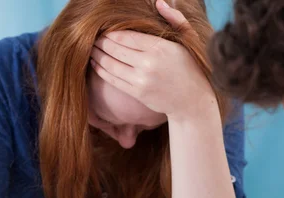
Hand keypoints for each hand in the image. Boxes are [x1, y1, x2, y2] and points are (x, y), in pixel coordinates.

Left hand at [90, 0, 214, 118]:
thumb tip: (158, 2)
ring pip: (111, 64)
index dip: (110, 32)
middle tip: (93, 37)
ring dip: (97, 55)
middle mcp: (148, 63)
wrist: (192, 101)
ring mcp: (141, 80)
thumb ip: (174, 18)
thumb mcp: (188, 39)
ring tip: (91, 49)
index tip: (103, 28)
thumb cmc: (190, 68)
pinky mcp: (138, 93)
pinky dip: (101, 71)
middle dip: (101, 42)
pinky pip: (113, 80)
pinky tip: (95, 64)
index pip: (125, 35)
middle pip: (115, 48)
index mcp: (159, 47)